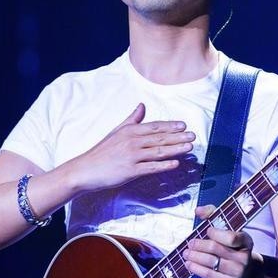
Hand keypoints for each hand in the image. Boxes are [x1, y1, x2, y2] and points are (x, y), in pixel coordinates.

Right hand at [69, 103, 194, 192]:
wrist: (85, 169)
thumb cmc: (101, 151)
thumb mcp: (116, 131)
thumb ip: (131, 119)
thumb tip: (142, 106)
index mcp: (129, 131)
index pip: (154, 127)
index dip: (170, 126)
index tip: (183, 125)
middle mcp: (132, 141)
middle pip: (159, 138)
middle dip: (178, 137)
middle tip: (193, 136)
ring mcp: (131, 156)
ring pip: (158, 151)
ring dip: (175, 149)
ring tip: (189, 148)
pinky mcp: (130, 171)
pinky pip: (150, 167)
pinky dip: (164, 165)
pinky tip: (175, 164)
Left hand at [183, 205, 253, 277]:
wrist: (247, 272)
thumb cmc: (233, 246)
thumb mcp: (229, 229)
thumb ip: (213, 215)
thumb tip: (197, 211)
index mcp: (246, 241)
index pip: (231, 237)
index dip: (217, 233)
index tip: (207, 231)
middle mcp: (244, 257)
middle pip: (216, 249)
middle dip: (199, 245)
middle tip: (190, 243)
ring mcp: (237, 272)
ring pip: (210, 262)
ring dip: (195, 257)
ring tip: (186, 253)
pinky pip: (209, 275)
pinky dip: (196, 269)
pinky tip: (189, 264)